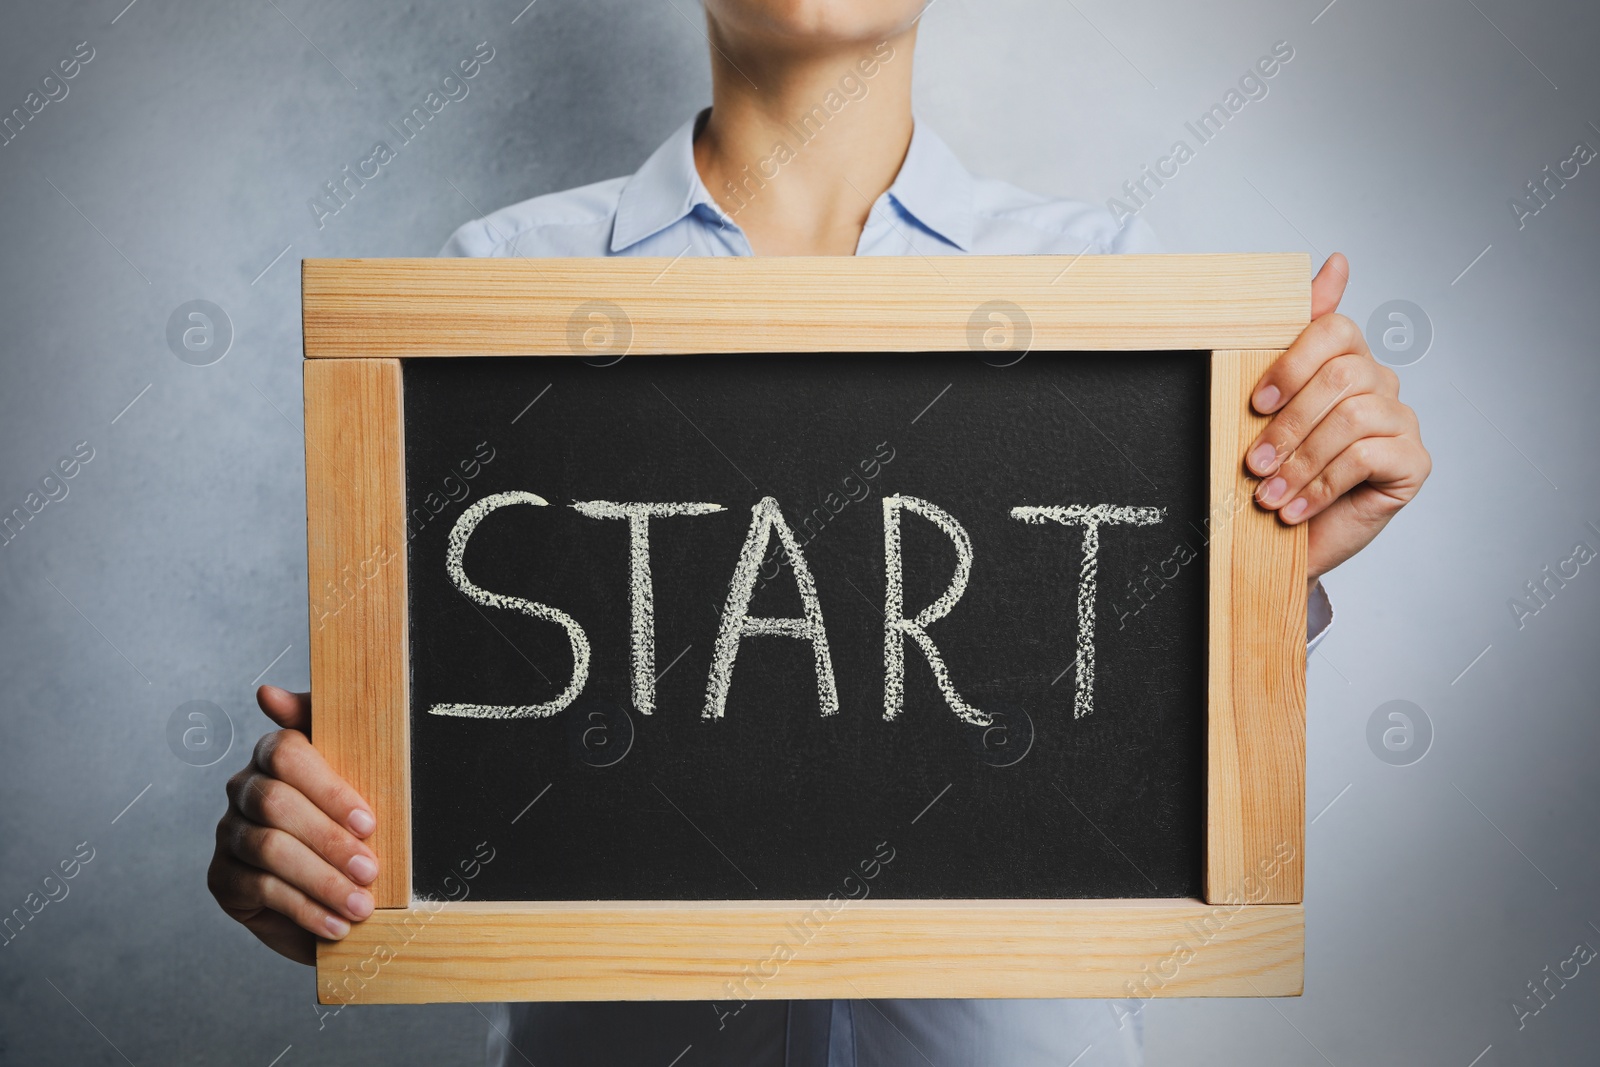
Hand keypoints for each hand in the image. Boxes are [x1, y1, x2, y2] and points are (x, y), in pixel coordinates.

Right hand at [207, 686, 378, 964]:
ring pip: (269, 849)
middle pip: (276, 803)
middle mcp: (245, 788)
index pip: (287, 752)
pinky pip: (260, 889)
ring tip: (361, 904)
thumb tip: (267, 693)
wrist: (345, 892)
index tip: (369, 822)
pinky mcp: (222, 878)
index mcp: (277, 755)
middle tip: (370, 870)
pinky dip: (305, 909)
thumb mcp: (362, 775)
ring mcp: (230, 833)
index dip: (329, 789)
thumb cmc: (356, 825)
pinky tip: (336, 924)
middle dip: (329, 840)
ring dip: (322, 880)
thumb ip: (330, 726)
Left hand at [1246, 254, 1430, 587]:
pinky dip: (1321, 485)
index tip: (1255, 402)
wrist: (1289, 540)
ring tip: (1270, 494)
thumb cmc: (1280, 471)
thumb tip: (1335, 262)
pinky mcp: (1412, 462)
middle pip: (1342, 375)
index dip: (1293, 361)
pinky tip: (1295, 509)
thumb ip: (1291, 338)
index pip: (1336, 329)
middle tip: (1254, 463)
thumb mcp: (1269, 407)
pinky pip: (1368, 457)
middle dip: (1289, 423)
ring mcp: (1401, 422)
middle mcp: (1380, 384)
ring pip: (1353, 417)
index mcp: (1345, 361)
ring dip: (1302, 461)